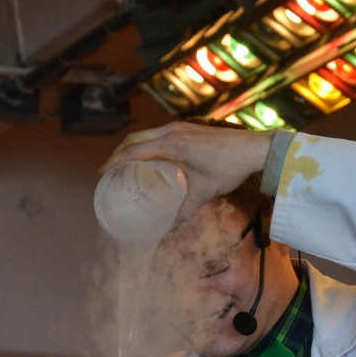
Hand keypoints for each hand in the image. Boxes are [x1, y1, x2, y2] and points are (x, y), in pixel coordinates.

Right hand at [100, 122, 271, 222]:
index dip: (115, 162)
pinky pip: (158, 134)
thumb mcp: (203, 193)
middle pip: (134, 138)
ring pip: (146, 134)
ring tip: (124, 163)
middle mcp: (171, 131)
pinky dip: (146, 143)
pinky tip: (147, 157)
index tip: (102, 174)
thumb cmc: (228, 169)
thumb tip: (167, 230)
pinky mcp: (187, 128)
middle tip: (110, 171)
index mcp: (171, 144)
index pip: (134, 151)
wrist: (252, 149)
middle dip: (118, 153)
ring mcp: (179, 126)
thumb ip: (183, 212)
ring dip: (132, 146)